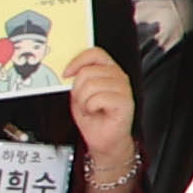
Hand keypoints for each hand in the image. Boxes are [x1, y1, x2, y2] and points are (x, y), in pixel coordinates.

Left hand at [62, 45, 139, 170]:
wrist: (103, 140)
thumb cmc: (94, 118)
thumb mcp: (79, 93)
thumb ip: (78, 78)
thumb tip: (69, 70)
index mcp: (109, 70)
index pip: (95, 53)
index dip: (78, 61)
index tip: (67, 73)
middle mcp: (118, 77)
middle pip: (88, 71)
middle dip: (78, 90)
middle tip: (83, 101)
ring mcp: (124, 89)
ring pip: (91, 85)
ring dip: (84, 101)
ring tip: (90, 108)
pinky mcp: (125, 102)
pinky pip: (99, 98)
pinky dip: (91, 108)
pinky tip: (96, 112)